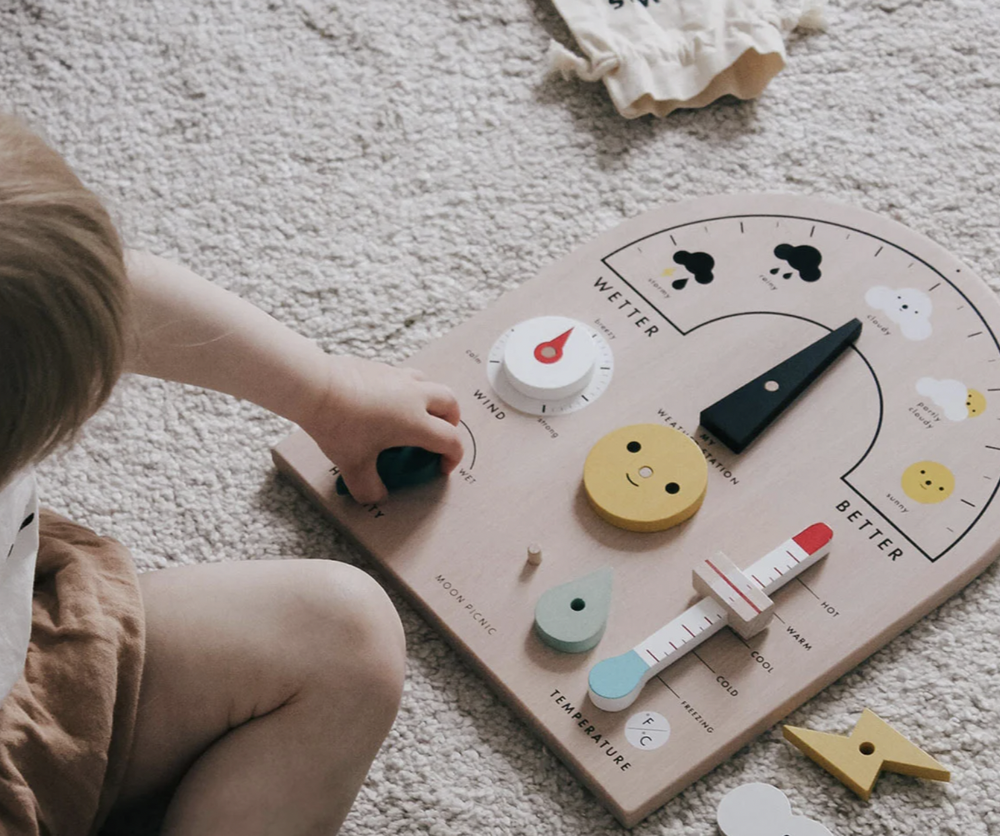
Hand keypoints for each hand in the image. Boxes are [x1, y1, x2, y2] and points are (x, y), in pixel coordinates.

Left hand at [299, 356, 462, 503]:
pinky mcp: (381, 366)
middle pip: (450, 404)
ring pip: (430, 383)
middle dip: (451, 422)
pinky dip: (407, 389)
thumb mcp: (353, 465)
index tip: (441, 468)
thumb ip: (369, 487)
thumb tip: (376, 497)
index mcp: (416, 422)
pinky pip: (406, 376)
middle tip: (439, 436)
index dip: (453, 457)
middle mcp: (415, 396)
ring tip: (417, 415)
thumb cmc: (339, 425)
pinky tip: (388, 401)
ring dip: (432, 400)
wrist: (315, 387)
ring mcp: (399, 377)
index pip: (451, 440)